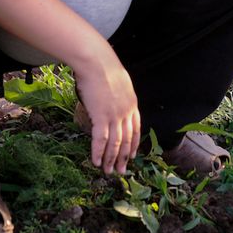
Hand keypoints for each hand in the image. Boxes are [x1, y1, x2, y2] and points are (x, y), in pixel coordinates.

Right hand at [74, 57, 141, 174]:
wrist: (96, 61)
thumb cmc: (103, 67)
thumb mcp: (119, 82)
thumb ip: (119, 95)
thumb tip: (113, 101)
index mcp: (132, 104)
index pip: (136, 130)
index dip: (134, 145)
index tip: (132, 156)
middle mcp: (126, 112)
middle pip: (127, 140)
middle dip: (123, 157)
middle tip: (120, 171)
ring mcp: (114, 115)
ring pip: (115, 143)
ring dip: (111, 159)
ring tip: (107, 171)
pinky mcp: (101, 116)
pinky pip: (100, 139)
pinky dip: (98, 152)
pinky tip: (96, 162)